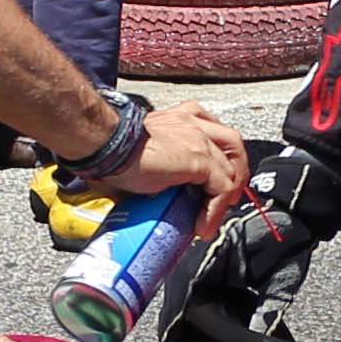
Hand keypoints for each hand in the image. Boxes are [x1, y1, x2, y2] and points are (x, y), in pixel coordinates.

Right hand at [115, 101, 252, 216]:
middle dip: (235, 171)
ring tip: (214, 216)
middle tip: (227, 197)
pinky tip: (203, 225)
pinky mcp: (199, 159)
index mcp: (178, 117)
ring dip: (228, 195)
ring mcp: (199, 140)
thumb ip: (158, 165)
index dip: (218, 159)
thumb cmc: (110, 147)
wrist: (105, 143)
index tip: (212, 184)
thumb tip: (150, 194)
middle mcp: (192, 121)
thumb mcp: (143, 154)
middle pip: (231, 143)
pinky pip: (221, 188)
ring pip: (231, 168)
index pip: (212, 134)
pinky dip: (216, 210)